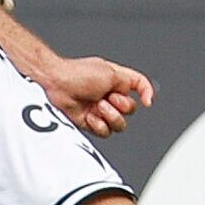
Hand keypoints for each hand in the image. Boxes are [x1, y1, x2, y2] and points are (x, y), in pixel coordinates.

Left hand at [35, 53, 153, 138]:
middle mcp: (111, 96)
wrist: (57, 84)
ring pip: (119, 125)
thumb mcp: (112, 73)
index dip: (147, 94)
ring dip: (110, 116)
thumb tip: (144, 94)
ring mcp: (100, 110)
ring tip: (97, 106)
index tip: (147, 102)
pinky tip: (90, 116)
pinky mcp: (90, 122)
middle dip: (121, 105)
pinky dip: (99, 125)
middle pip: (131, 110)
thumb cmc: (79, 74)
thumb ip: (132, 82)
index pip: (140, 86)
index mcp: (117, 82)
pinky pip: (105, 132)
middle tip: (107, 97)